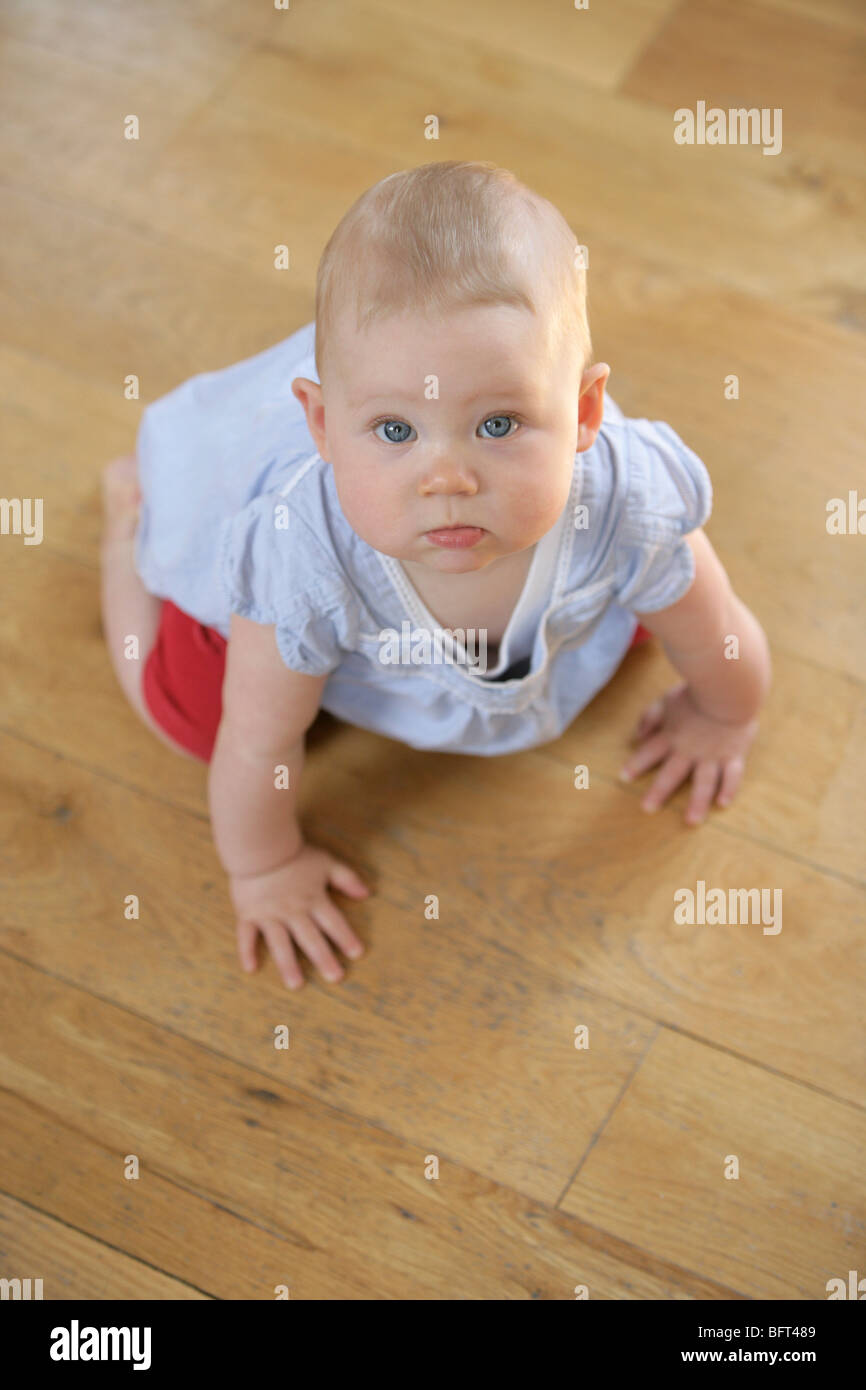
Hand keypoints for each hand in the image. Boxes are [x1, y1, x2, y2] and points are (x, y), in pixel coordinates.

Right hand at [230, 844, 369, 987]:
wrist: (259, 845)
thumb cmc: (294, 854)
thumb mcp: (326, 862)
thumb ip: (347, 878)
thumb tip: (367, 894)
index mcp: (313, 899)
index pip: (333, 923)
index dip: (346, 938)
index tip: (357, 954)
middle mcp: (293, 911)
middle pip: (311, 939)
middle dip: (324, 959)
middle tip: (335, 978)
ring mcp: (269, 915)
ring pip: (281, 944)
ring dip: (289, 965)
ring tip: (296, 985)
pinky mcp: (248, 914)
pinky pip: (246, 936)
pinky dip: (247, 951)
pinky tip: (251, 969)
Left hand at [619, 681, 758, 824]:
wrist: (728, 690)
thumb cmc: (696, 693)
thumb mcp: (666, 700)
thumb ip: (650, 717)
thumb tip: (637, 736)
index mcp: (672, 736)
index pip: (649, 753)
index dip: (636, 764)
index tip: (623, 777)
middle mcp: (690, 751)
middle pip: (671, 774)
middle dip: (658, 792)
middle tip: (647, 809)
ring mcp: (712, 755)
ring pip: (703, 783)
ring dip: (697, 803)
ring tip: (691, 821)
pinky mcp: (733, 755)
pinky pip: (732, 776)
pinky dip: (728, 790)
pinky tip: (721, 804)